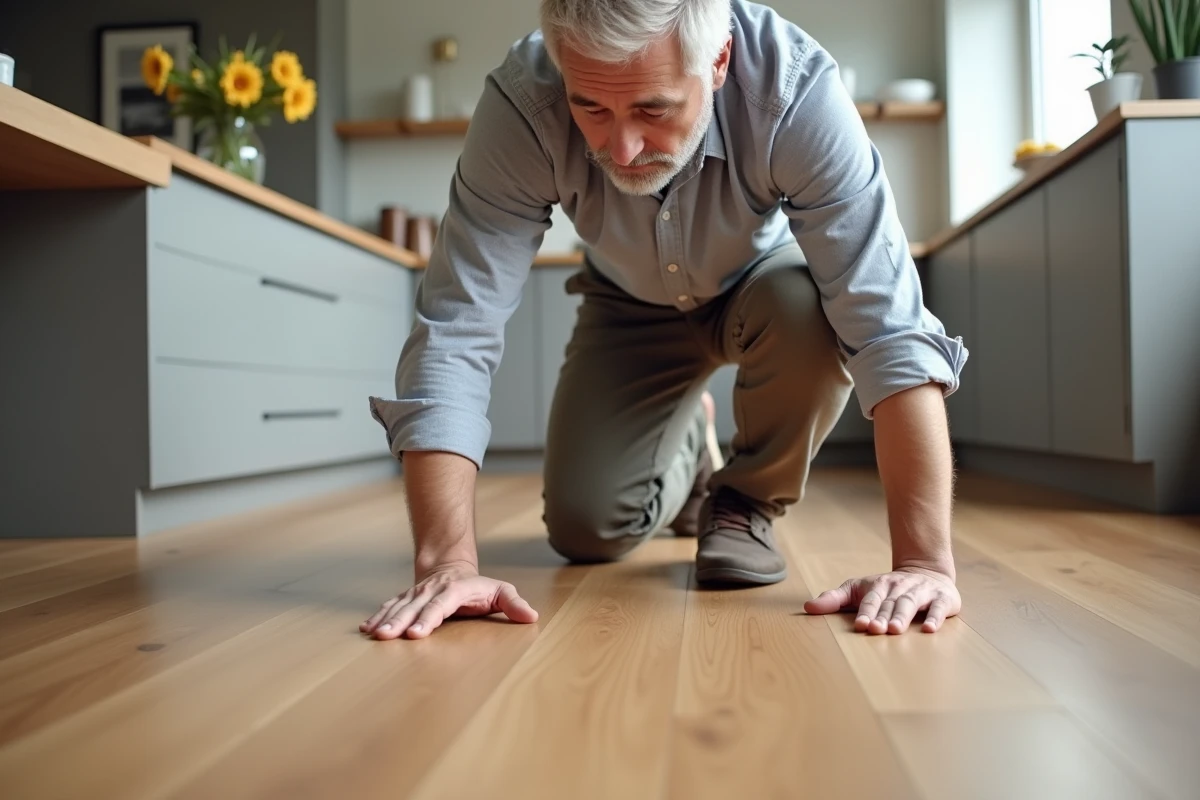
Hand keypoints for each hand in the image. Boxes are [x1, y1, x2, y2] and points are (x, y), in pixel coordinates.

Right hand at [360, 562, 538, 639]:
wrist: (452, 568)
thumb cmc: (480, 588)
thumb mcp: (501, 592)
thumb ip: (514, 604)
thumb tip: (531, 616)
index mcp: (455, 590)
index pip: (440, 605)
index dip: (428, 618)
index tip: (416, 633)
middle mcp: (432, 590)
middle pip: (414, 606)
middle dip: (399, 621)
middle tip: (386, 636)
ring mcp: (417, 593)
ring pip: (399, 606)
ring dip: (385, 619)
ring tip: (373, 634)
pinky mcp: (406, 599)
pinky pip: (390, 606)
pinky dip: (377, 615)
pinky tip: (366, 628)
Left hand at [803, 565, 960, 633]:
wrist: (926, 571)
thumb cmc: (885, 589)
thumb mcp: (858, 590)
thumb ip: (834, 599)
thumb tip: (807, 607)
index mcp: (878, 585)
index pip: (871, 599)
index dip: (866, 611)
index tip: (860, 624)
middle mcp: (899, 587)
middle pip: (890, 603)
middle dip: (882, 616)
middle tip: (876, 630)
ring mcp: (921, 592)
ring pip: (910, 604)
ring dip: (903, 616)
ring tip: (895, 630)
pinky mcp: (942, 599)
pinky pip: (938, 607)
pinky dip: (934, 618)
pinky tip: (929, 630)